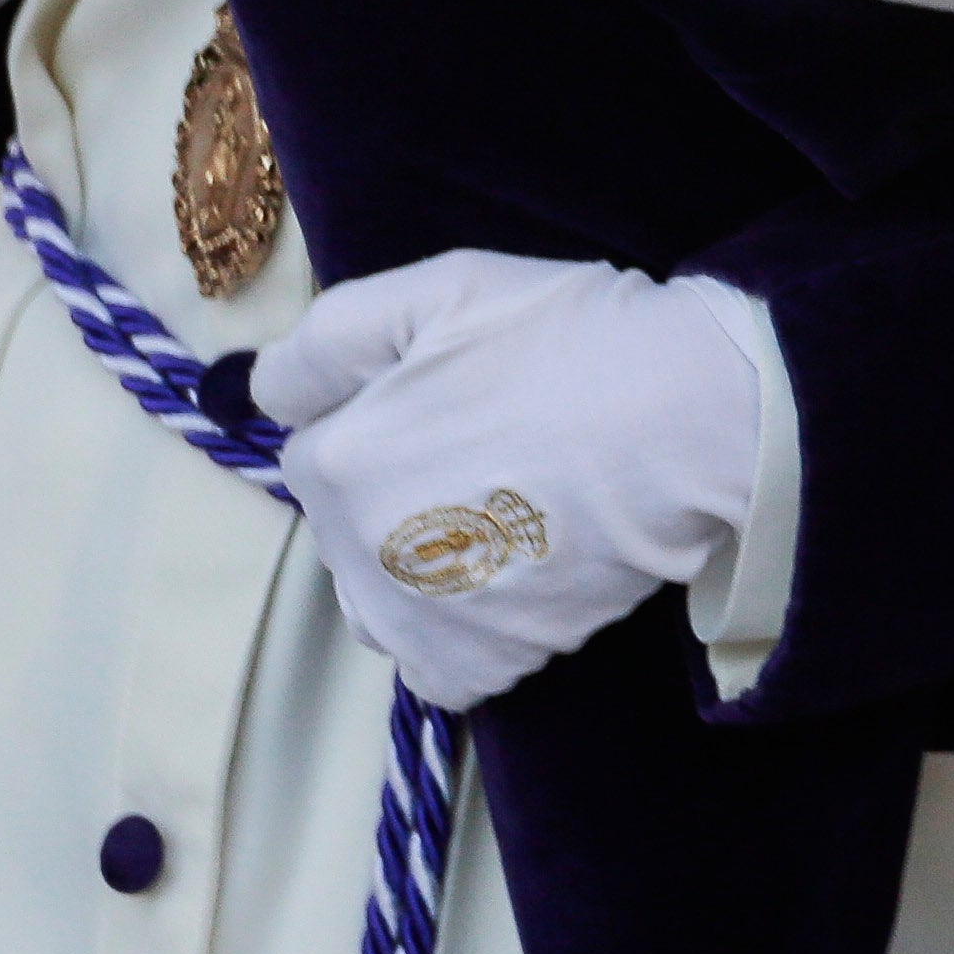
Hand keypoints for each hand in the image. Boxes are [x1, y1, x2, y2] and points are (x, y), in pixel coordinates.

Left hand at [259, 250, 766, 710]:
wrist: (692, 420)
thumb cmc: (570, 339)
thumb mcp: (441, 290)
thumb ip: (326, 338)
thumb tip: (261, 390)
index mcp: (339, 461)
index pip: (311, 449)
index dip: (376, 416)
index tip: (446, 399)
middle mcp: (361, 554)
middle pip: (342, 527)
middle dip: (389, 491)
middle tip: (485, 449)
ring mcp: (422, 618)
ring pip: (376, 601)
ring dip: (410, 569)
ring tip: (493, 519)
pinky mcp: (484, 662)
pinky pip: (434, 663)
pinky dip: (460, 632)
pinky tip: (512, 578)